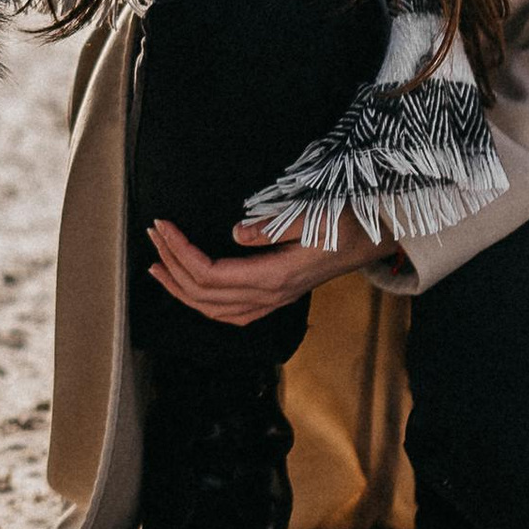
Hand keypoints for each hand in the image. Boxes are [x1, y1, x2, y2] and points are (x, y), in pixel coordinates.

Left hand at [146, 211, 379, 326]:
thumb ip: (276, 225)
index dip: (181, 253)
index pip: (212, 274)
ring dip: (180, 288)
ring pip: (213, 309)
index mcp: (276, 276)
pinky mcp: (275, 298)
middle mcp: (271, 296)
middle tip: (152, 236)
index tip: (163, 227)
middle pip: (205, 294)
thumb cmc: (348, 222)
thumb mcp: (316, 215)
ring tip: (157, 267)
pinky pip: (230, 313)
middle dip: (171, 266)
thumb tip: (236, 232)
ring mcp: (273, 302)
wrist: (376, 238)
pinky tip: (189, 289)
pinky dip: (202, 303)